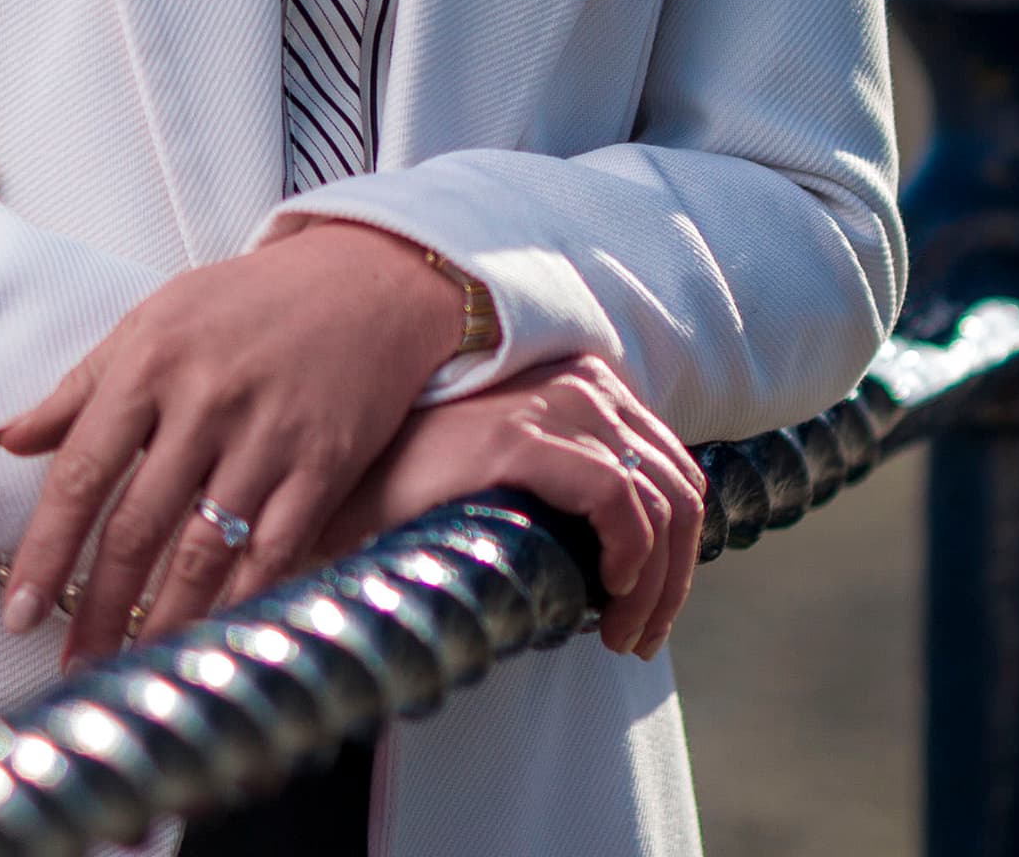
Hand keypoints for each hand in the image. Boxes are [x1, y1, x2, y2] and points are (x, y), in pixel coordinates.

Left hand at [0, 220, 463, 661]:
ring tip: (131, 665)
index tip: (18, 610)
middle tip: (72, 661)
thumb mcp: (156, 319)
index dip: (45, 551)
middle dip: (97, 607)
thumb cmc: (250, 302)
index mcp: (152, 360)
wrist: (367, 279)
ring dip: (161, 621)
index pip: (81, 472)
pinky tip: (213, 637)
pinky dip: (239, 602)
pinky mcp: (323, 464)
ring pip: (202, 552)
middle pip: (137, 526)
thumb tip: (10, 439)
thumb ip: (82, 385)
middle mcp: (207, 400)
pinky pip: (272, 551)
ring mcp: (268, 435)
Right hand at [324, 356, 705, 657]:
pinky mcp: (520, 437)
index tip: (646, 610)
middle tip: (638, 638)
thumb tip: (641, 558)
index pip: (673, 469)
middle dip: (674, 577)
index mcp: (586, 384)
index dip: (677, 551)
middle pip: (680, 488)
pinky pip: (620, 500)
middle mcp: (580, 381)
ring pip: (662, 502)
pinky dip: (631, 556)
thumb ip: (578, 492)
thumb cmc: (424, 495)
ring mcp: (553, 402)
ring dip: (656, 586)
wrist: (338, 487)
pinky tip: (605, 592)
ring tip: (621, 637)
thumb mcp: (521, 484)